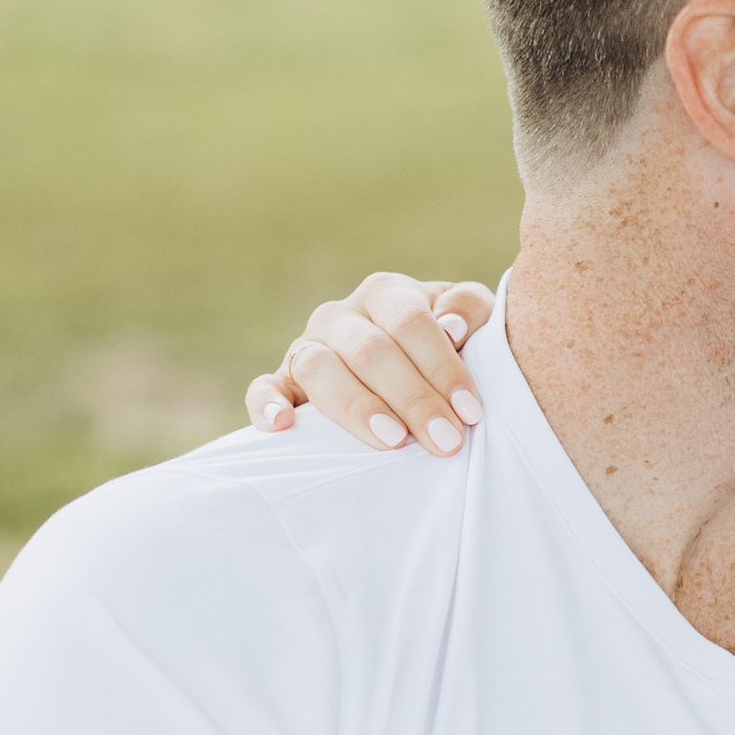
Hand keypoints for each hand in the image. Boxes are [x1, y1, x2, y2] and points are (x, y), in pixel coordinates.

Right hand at [247, 273, 496, 453]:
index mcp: (385, 293)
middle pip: (370, 351)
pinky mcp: (282, 382)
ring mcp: (306, 348)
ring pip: (319, 368)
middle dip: (412, 398)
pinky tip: (283, 425)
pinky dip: (266, 403)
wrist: (407, 373)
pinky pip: (264, 387)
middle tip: (444, 441)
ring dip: (357, 407)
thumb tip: (450, 326)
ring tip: (392, 441)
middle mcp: (340, 316)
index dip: (442, 366)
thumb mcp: (469, 323)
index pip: (410, 322)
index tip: (470, 412)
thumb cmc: (447, 349)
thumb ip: (470, 311)